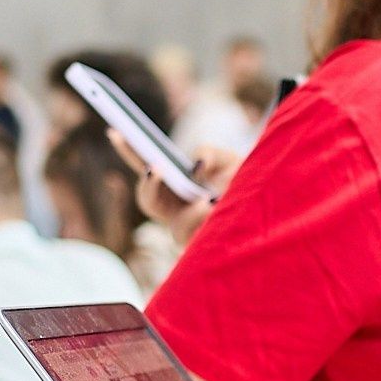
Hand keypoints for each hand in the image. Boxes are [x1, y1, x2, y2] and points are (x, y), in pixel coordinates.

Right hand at [110, 132, 241, 247]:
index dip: (128, 149)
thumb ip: (210, 153)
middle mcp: (173, 209)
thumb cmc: (242, 182)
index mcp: (172, 184)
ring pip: (176, 227)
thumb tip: (194, 168)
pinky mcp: (200, 248)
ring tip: (207, 201)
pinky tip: (218, 214)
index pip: (143, 165)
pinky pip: (199, 241)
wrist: (266, 204)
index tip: (115, 131)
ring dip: (190, 214)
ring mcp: (185, 232)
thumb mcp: (228, 160)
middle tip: (156, 167)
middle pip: (148, 201)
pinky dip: (208, 225)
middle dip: (149, 186)